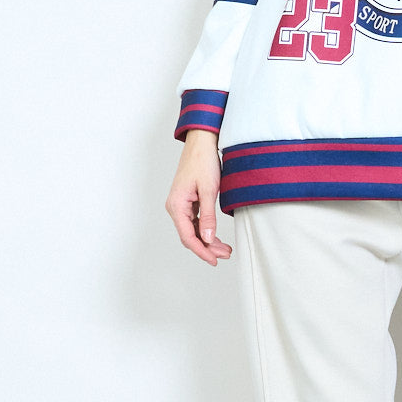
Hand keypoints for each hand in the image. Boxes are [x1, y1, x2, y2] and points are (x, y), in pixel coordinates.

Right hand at [165, 130, 232, 265]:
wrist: (202, 141)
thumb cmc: (203, 161)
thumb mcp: (209, 190)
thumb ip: (208, 215)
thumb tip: (208, 238)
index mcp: (176, 205)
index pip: (188, 237)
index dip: (202, 251)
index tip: (215, 260)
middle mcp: (175, 207)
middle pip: (190, 235)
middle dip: (208, 247)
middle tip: (226, 255)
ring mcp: (181, 204)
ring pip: (193, 229)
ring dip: (208, 239)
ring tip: (225, 248)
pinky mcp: (187, 200)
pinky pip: (195, 220)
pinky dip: (206, 229)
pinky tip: (216, 235)